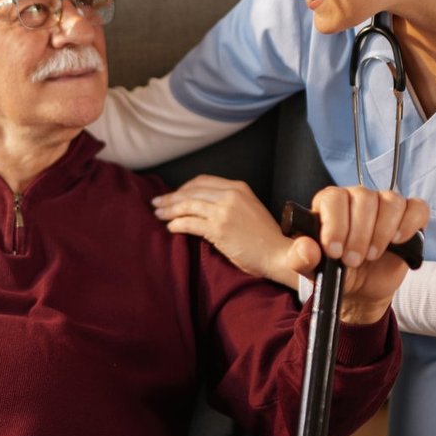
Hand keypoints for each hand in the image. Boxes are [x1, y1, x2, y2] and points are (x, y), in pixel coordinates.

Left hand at [152, 175, 297, 284]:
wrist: (279, 254)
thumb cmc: (265, 237)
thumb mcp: (249, 208)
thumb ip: (229, 202)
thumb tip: (203, 204)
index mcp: (238, 188)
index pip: (202, 181)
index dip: (184, 187)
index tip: (174, 195)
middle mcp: (230, 195)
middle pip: (191, 191)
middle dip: (171, 197)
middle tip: (157, 203)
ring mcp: (224, 211)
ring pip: (187, 205)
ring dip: (169, 210)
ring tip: (158, 214)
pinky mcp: (219, 229)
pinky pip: (190, 223)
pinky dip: (176, 224)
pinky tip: (170, 228)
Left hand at [304, 185, 430, 323]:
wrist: (359, 287)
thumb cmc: (332, 270)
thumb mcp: (309, 269)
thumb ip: (299, 258)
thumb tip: (308, 247)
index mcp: (329, 203)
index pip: (334, 198)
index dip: (335, 224)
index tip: (334, 251)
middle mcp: (357, 197)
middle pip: (364, 198)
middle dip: (359, 234)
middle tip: (352, 261)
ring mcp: (384, 205)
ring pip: (391, 201)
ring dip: (382, 231)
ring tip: (371, 256)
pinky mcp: (408, 217)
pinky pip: (417, 208)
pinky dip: (409, 223)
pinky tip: (397, 241)